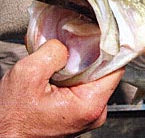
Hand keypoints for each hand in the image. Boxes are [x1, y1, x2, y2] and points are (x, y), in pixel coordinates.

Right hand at [0, 39, 123, 137]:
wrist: (3, 136)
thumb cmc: (12, 116)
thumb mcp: (28, 75)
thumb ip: (53, 52)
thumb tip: (67, 44)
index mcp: (91, 105)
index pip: (116, 68)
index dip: (107, 47)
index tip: (95, 34)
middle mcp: (96, 111)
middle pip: (106, 72)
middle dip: (89, 56)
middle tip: (70, 46)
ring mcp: (89, 112)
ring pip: (94, 77)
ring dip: (79, 65)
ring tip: (61, 61)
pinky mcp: (81, 111)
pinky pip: (85, 86)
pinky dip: (74, 75)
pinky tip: (59, 72)